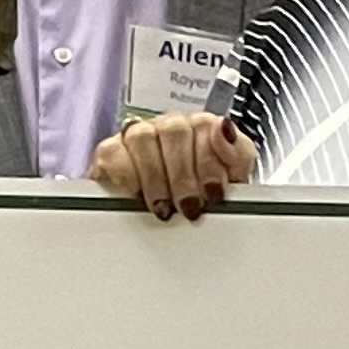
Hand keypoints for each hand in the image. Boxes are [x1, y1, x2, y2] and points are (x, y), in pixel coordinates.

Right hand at [94, 112, 256, 219]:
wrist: (171, 222)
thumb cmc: (204, 195)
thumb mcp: (234, 176)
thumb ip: (237, 152)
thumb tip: (225, 128)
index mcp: (201, 128)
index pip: (205, 126)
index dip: (209, 162)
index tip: (213, 193)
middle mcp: (169, 127)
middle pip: (174, 130)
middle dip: (184, 175)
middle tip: (189, 207)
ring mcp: (138, 135)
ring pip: (143, 137)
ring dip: (156, 177)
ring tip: (164, 207)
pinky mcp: (111, 152)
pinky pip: (113, 151)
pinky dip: (126, 175)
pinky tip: (137, 195)